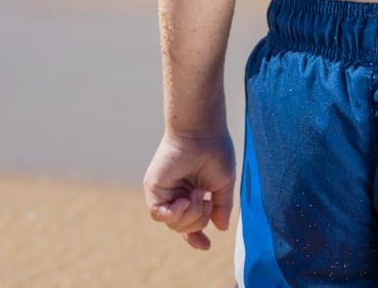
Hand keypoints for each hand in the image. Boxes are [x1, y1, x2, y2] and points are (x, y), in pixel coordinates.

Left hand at [143, 127, 236, 249]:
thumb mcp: (223, 183)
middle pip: (183, 228)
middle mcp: (177, 194)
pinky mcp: (154, 187)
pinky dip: (172, 214)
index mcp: (193, 194)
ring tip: (197, 194)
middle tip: (206, 201)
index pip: (191, 223)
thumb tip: (221, 228)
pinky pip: (157, 214)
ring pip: (172, 224)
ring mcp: (165, 192)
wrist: (202, 132)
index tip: (206, 246)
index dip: (197, 236)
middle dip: (198, 221)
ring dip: (189, 215)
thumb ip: (221, 206)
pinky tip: (184, 201)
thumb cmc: (215, 151)